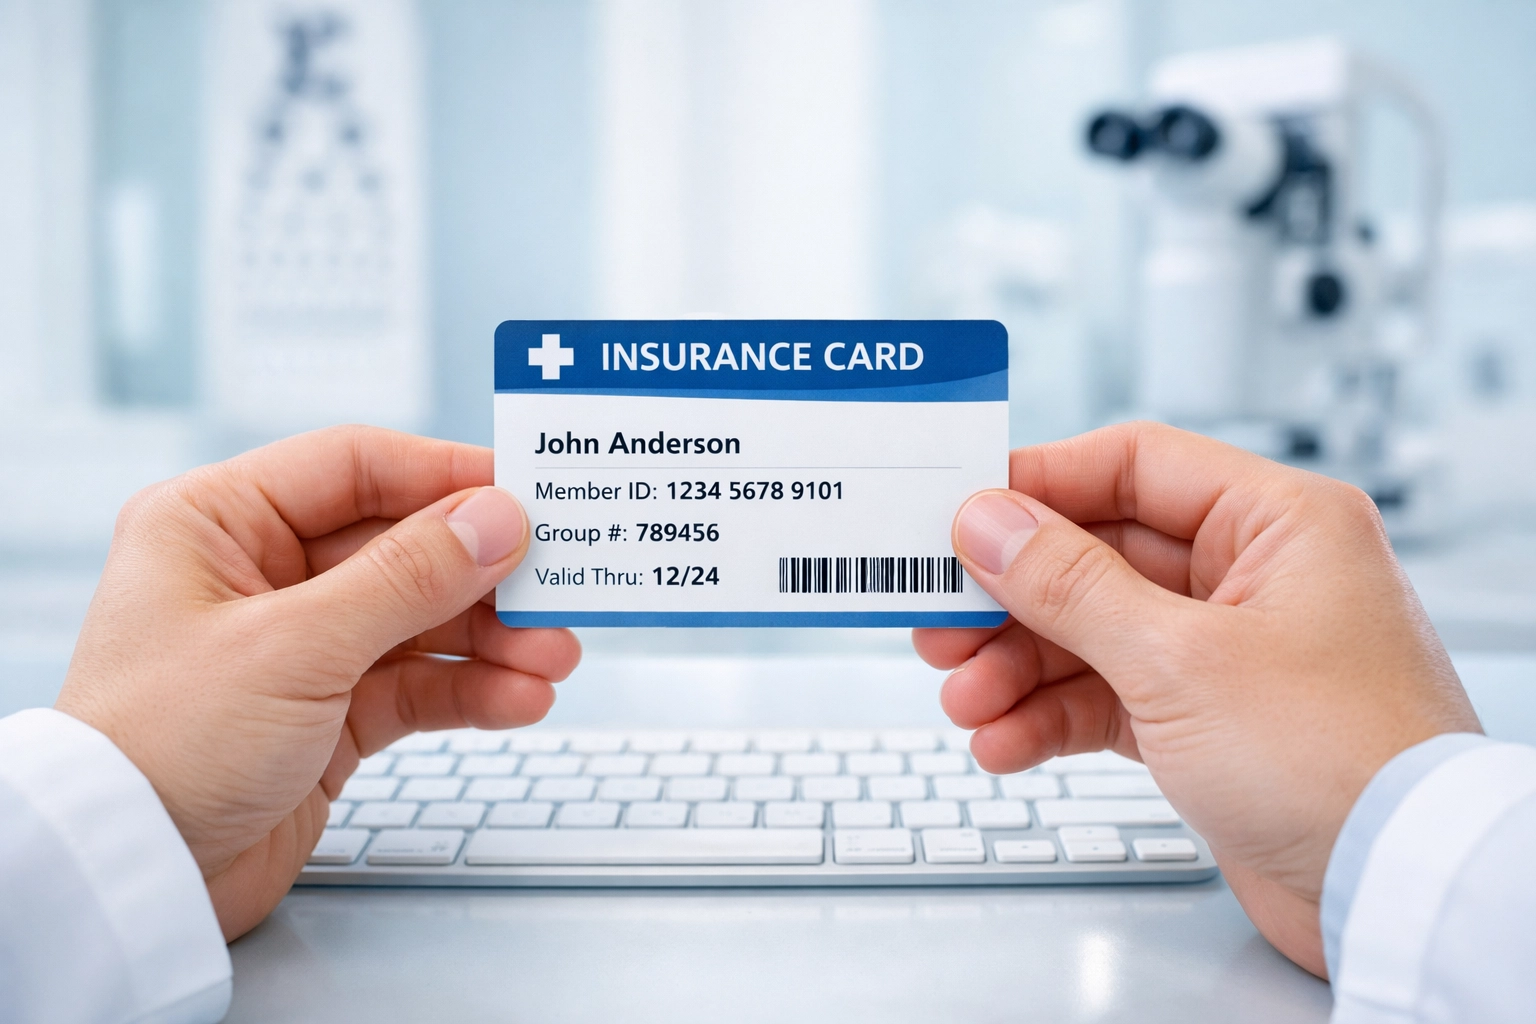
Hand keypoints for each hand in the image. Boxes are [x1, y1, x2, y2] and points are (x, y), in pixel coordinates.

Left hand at [55, 426, 579, 939]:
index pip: (356, 469)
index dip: (447, 477)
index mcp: (219, 522)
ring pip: (419, 620)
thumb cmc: (162, 746)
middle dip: (483, 575)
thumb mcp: (294, 645)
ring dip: (491, 640)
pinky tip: (519, 699)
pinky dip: (469, 691)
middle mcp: (259, 574)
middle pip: (402, 547)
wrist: (129, 881)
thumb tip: (496, 518)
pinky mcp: (327, 714)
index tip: (527, 494)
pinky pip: (415, 684)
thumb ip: (407, 577)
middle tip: (557, 590)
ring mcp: (298, 646)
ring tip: (555, 659)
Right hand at [913, 422, 1477, 975]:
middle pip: (1098, 557)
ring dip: (1020, 669)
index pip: (1133, 465)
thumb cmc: (1338, 761)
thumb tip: (988, 522)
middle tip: (940, 627)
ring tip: (965, 705)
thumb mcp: (1178, 660)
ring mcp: (1230, 652)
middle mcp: (1254, 576)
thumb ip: (1069, 584)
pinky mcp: (1210, 722)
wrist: (1398, 890)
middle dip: (1012, 600)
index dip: (1037, 486)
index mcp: (1276, 523)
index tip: (958, 515)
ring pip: (1094, 634)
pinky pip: (1110, 698)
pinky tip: (1005, 745)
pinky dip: (1053, 719)